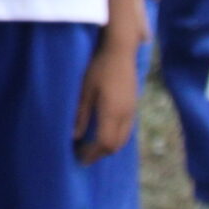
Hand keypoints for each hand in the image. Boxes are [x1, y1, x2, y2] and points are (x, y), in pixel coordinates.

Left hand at [74, 37, 138, 163]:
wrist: (120, 51)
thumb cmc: (99, 68)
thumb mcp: (85, 90)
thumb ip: (81, 114)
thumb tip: (75, 136)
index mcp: (113, 113)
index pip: (105, 144)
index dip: (92, 154)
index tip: (80, 158)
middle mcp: (126, 115)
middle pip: (116, 145)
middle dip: (100, 153)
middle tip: (84, 154)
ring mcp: (132, 110)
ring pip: (124, 138)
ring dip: (109, 145)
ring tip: (93, 145)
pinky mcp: (134, 104)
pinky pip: (127, 129)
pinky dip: (116, 136)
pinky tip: (105, 131)